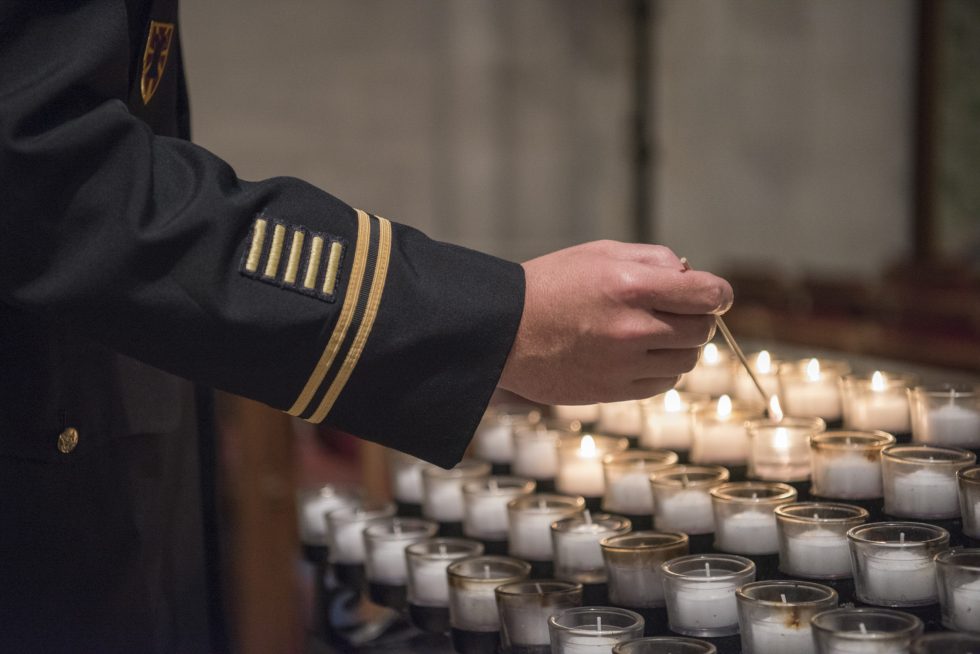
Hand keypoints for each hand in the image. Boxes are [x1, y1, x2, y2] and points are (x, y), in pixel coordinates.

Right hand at [498, 240, 732, 403]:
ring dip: (680, 346)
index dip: (718, 293)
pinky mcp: (613, 391)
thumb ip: (653, 259)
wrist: (503, 331)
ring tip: (652, 333)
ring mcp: (624, 364)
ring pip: (687, 360)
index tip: (713, 294)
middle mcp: (634, 328)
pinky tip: (637, 355)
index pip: (708, 294)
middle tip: (674, 310)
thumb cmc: (551, 284)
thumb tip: (690, 276)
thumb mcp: (600, 253)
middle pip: (701, 329)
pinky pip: (663, 383)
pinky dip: (661, 369)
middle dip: (696, 317)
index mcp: (632, 286)